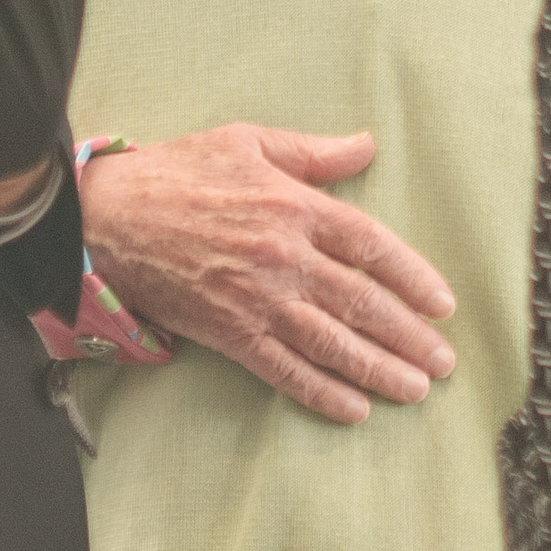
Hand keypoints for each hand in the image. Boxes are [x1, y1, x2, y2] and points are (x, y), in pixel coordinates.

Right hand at [81, 125, 456, 425]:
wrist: (107, 216)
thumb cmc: (177, 172)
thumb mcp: (248, 142)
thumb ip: (313, 153)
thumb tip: (366, 146)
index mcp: (294, 207)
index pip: (371, 246)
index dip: (413, 277)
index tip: (442, 303)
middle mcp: (284, 258)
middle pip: (362, 303)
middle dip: (409, 336)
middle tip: (443, 361)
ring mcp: (257, 300)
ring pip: (332, 343)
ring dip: (379, 369)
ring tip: (415, 390)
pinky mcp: (229, 333)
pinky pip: (284, 370)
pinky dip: (322, 392)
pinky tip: (354, 408)